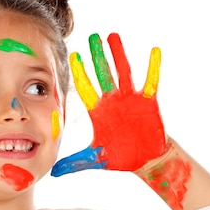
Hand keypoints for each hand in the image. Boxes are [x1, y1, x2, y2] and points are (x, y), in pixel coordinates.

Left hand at [51, 33, 166, 176]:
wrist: (146, 160)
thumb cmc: (121, 157)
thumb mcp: (96, 159)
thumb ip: (76, 162)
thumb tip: (54, 173)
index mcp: (99, 111)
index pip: (86, 88)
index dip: (80, 73)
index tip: (73, 56)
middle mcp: (113, 101)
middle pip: (103, 74)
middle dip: (97, 56)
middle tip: (91, 37)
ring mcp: (131, 99)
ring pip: (123, 72)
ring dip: (119, 54)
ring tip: (113, 36)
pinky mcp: (149, 102)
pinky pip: (151, 81)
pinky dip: (153, 67)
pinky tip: (154, 51)